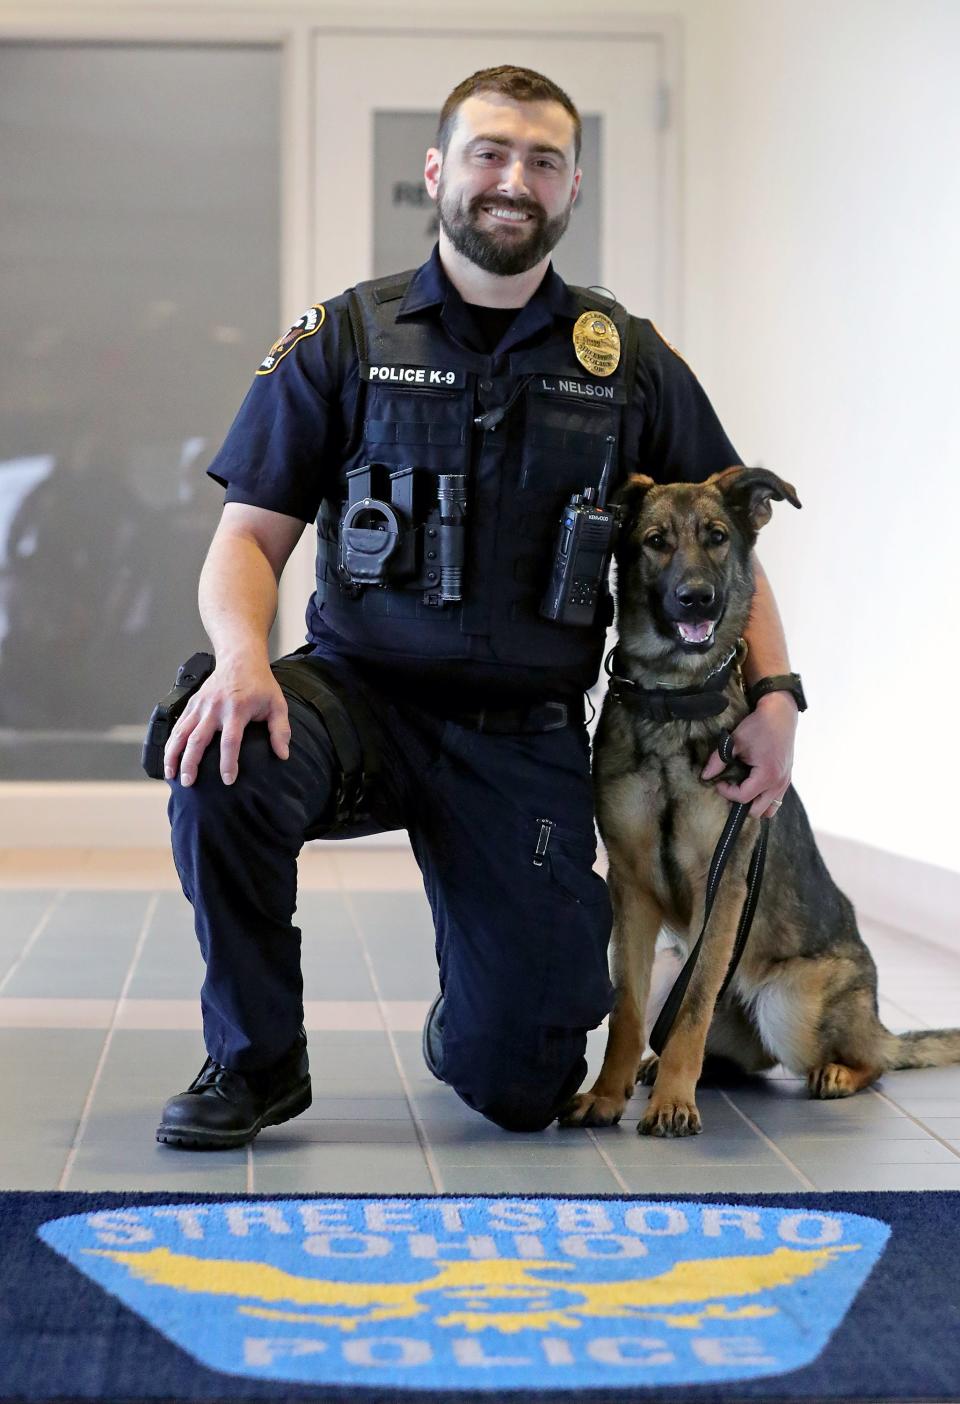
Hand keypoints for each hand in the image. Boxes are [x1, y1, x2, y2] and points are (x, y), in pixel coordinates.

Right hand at [163, 655, 290, 786]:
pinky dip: (171, 742)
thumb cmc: (260, 684)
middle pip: (198, 739)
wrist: (240, 659)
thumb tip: (283, 754)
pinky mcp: (192, 703)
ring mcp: (200, 705)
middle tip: (189, 782)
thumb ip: (280, 730)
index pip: (230, 741)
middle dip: (191, 763)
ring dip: (173, 754)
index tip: (228, 780)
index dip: (228, 762)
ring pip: (181, 733)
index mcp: (237, 709)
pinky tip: (168, 757)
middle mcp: (215, 708)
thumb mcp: (277, 704)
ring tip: (171, 775)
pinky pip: (178, 725)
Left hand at [700, 692, 797, 817]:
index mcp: (767, 775)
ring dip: (755, 804)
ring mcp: (785, 782)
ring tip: (744, 789)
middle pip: (757, 811)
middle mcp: (779, 783)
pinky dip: (764, 798)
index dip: (727, 792)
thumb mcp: (735, 742)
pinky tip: (753, 784)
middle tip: (731, 787)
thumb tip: (705, 776)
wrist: (781, 714)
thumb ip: (718, 760)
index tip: (719, 782)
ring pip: (770, 809)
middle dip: (741, 803)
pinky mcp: (787, 778)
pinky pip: (776, 799)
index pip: (743, 797)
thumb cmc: (758, 726)